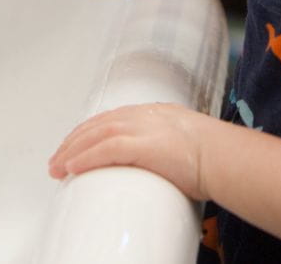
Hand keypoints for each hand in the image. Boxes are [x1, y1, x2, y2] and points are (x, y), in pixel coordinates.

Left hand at [48, 103, 221, 200]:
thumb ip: (168, 147)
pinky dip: (84, 158)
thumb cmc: (213, 155)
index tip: (75, 145)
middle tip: (57, 159)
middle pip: (97, 124)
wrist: (224, 156)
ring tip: (57, 167)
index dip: (89, 132)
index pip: (112, 118)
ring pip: (95, 135)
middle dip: (73, 141)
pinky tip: (71, 168)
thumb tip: (164, 165)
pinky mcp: (141, 145)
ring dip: (72, 151)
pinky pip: (103, 150)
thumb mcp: (185, 142)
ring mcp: (141, 128)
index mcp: (154, 113)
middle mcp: (143, 116)